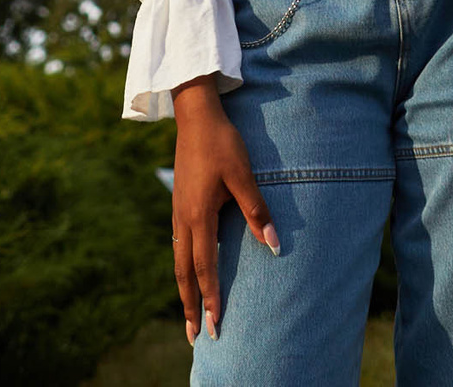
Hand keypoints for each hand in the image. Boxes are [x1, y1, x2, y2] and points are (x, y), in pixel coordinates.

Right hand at [171, 76, 278, 343]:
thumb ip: (257, 211)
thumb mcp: (243, 175)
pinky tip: (189, 273)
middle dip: (191, 306)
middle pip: (184, 273)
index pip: (205, 268)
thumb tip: (274, 244)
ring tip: (190, 312)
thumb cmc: (222, 143)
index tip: (216, 325)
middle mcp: (183, 219)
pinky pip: (179, 245)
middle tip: (195, 336)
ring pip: (178, 261)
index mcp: (198, 216)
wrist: (195, 115)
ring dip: (185, 289)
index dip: (211, 298)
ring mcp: (178, 212)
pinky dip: (183, 268)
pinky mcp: (180, 204)